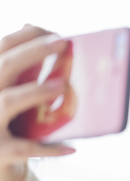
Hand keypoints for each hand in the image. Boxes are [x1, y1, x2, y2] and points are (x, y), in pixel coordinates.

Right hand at [0, 25, 74, 180]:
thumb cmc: (9, 123)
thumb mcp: (11, 92)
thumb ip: (21, 72)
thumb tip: (37, 32)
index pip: (1, 49)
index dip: (24, 37)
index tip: (52, 31)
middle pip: (4, 66)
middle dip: (33, 52)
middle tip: (62, 43)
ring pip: (8, 101)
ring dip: (35, 92)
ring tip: (62, 86)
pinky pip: (25, 149)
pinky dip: (50, 149)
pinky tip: (72, 147)